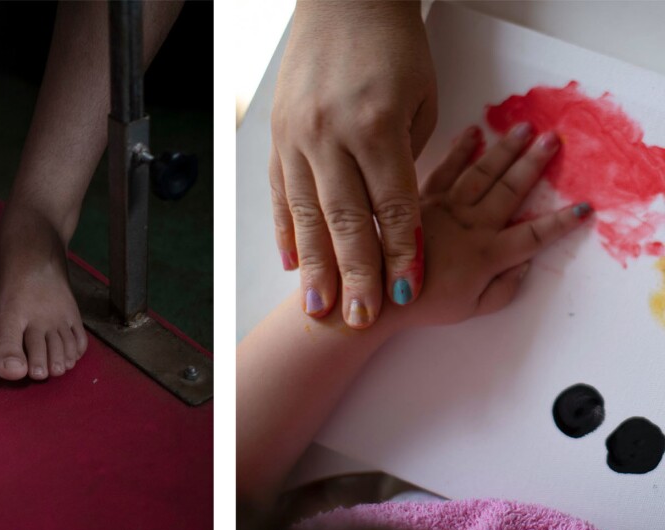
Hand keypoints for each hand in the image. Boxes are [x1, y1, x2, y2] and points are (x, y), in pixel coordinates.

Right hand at [270, 1, 436, 328]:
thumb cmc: (392, 45)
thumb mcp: (420, 100)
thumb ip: (407, 160)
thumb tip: (396, 209)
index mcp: (375, 125)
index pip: (392, 206)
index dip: (402, 253)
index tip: (406, 291)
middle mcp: (329, 136)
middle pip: (345, 221)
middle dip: (356, 275)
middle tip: (360, 318)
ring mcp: (296, 137)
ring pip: (306, 214)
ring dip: (314, 265)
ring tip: (318, 305)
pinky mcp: (276, 136)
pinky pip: (280, 192)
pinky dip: (285, 231)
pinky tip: (291, 262)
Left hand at [392, 123, 591, 328]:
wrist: (377, 293)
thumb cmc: (423, 306)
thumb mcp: (471, 310)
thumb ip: (504, 290)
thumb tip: (526, 264)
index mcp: (487, 255)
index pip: (534, 235)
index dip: (561, 223)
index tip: (585, 207)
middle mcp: (470, 225)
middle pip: (510, 190)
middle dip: (535, 164)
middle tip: (555, 139)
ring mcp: (444, 208)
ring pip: (482, 172)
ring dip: (505, 149)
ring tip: (525, 128)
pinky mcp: (419, 199)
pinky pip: (444, 169)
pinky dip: (459, 150)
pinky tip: (474, 132)